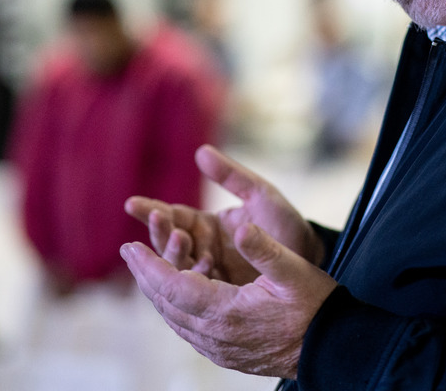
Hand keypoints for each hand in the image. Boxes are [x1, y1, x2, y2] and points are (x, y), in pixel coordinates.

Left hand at [121, 222, 336, 378]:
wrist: (332, 348)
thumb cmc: (317, 306)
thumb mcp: (294, 271)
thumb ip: (264, 249)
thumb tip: (240, 228)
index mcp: (227, 312)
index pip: (172, 287)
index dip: (148, 266)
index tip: (129, 246)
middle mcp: (216, 336)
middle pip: (166, 305)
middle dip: (147, 276)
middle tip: (133, 252)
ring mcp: (220, 349)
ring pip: (175, 319)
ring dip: (160, 292)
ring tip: (152, 267)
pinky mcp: (227, 354)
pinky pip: (190, 330)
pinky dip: (177, 307)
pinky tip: (180, 293)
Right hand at [125, 144, 324, 283]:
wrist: (313, 260)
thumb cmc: (286, 224)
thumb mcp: (261, 194)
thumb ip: (232, 175)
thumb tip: (200, 151)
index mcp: (207, 225)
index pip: (173, 217)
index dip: (152, 211)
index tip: (132, 204)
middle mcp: (203, 249)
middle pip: (170, 243)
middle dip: (160, 232)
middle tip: (158, 220)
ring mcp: (211, 273)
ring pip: (180, 268)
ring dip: (174, 255)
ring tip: (180, 240)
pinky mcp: (222, 295)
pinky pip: (199, 289)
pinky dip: (192, 280)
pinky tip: (194, 272)